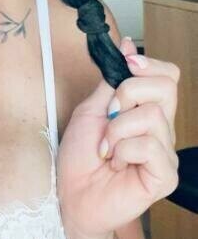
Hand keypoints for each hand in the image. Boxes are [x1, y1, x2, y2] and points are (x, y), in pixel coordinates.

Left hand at [57, 36, 179, 238]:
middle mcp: (161, 129)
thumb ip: (112, 80)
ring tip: (106, 150)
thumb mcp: (91, 109)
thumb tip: (127, 43)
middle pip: (167, 86)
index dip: (148, 64)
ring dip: (116, 130)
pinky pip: (150, 146)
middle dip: (128, 93)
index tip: (126, 66)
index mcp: (146, 111)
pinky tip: (115, 165)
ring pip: (152, 116)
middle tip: (108, 117)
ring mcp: (166, 153)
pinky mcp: (165, 176)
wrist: (70, 195)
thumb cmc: (79, 157)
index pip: (168, 75)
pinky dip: (123, 151)